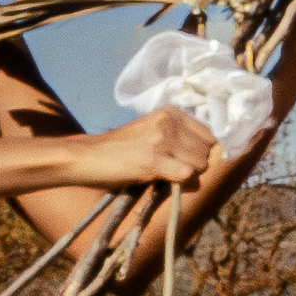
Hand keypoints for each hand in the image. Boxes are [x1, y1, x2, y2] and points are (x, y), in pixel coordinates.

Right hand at [90, 106, 219, 188]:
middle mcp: (168, 122)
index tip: (185, 161)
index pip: (209, 136)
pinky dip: (180, 183)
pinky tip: (162, 181)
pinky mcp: (152, 161)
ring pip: (200, 165)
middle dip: (195, 165)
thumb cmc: (119, 149)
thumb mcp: (151, 133)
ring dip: (187, 176)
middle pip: (206, 152)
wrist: (86, 157)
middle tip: (171, 171)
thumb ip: (177, 139)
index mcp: (170, 112)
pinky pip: (186, 175)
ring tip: (164, 175)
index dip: (200, 153)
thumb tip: (204, 161)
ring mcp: (161, 140)